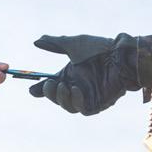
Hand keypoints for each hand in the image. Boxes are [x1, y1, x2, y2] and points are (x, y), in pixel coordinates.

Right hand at [28, 33, 151, 115]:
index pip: (52, 85)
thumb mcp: (73, 45)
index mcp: (71, 75)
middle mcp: (77, 86)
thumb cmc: (99, 49)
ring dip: (61, 98)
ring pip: (68, 106)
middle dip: (49, 93)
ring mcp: (88, 96)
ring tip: (60, 86)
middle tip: (49, 84)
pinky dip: (76, 101)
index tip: (31, 89)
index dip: (41, 89)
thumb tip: (36, 41)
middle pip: (58, 98)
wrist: (120, 55)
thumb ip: (54, 44)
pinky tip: (75, 89)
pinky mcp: (98, 103)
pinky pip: (82, 109)